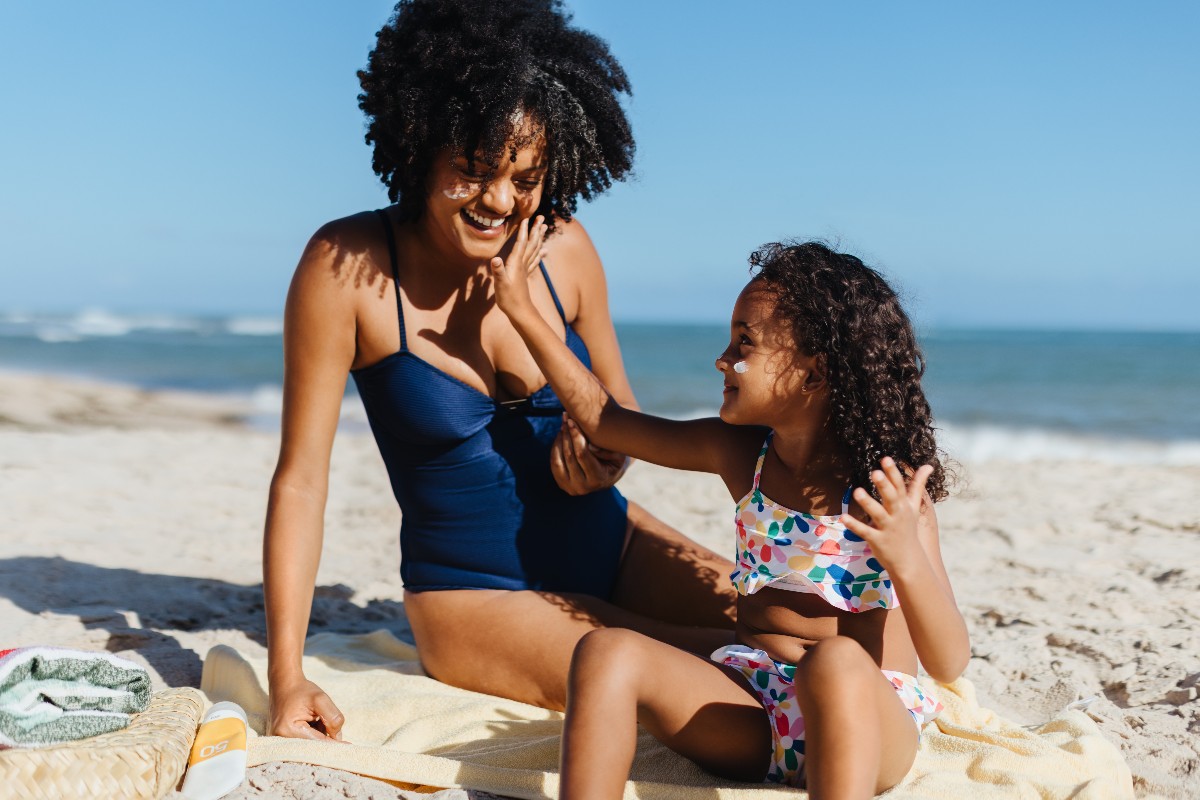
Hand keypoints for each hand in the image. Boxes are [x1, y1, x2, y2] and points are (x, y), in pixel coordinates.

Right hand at [269, 677, 347, 742]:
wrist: (284, 684)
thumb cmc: (302, 690)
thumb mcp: (321, 699)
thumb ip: (332, 718)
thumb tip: (337, 738)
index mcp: (288, 730)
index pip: (317, 742)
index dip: (334, 744)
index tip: (349, 748)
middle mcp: (280, 738)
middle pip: (313, 745)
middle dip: (326, 736)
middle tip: (330, 725)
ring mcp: (280, 739)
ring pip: (310, 743)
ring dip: (318, 733)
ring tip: (315, 716)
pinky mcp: (283, 738)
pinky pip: (304, 739)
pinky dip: (312, 732)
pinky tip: (312, 720)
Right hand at [489, 215, 547, 316]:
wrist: (520, 312)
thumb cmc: (508, 298)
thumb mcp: (500, 284)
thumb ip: (498, 271)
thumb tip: (495, 259)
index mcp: (516, 263)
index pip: (521, 243)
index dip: (524, 230)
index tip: (527, 217)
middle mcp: (523, 264)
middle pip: (532, 243)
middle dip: (536, 229)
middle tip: (542, 217)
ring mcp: (526, 269)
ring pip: (535, 250)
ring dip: (539, 238)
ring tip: (545, 227)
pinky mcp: (526, 276)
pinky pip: (534, 261)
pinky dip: (539, 253)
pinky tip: (544, 250)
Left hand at [551, 414, 629, 494]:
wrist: (608, 476)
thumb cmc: (615, 460)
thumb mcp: (618, 454)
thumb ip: (606, 450)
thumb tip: (591, 446)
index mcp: (598, 479)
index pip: (582, 454)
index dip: (576, 436)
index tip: (572, 421)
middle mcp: (582, 487)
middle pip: (569, 456)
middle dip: (567, 435)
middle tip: (566, 417)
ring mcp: (570, 488)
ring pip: (558, 460)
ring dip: (559, 440)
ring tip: (563, 424)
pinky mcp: (562, 484)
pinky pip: (554, 463)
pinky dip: (556, 447)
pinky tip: (561, 435)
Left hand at [840, 458, 932, 573]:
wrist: (909, 560)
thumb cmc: (908, 528)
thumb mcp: (914, 506)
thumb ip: (917, 485)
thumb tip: (928, 465)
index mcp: (904, 505)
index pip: (899, 486)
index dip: (893, 473)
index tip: (886, 458)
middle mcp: (897, 515)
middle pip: (891, 498)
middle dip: (884, 485)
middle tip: (875, 472)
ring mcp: (888, 528)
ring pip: (877, 514)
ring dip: (868, 503)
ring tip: (857, 491)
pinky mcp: (878, 540)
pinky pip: (865, 531)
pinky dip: (854, 525)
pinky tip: (843, 518)